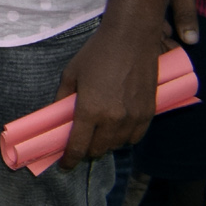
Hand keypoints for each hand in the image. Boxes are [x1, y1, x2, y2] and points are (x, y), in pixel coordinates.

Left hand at [54, 18, 171, 167]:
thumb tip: (56, 117)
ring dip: (106, 145)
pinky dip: (125, 138)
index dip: (70, 160)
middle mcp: (113, 119)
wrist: (131, 40)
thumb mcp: (71, 74)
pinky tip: (117, 130)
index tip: (65, 165)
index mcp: (90, 111)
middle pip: (99, 149)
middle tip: (80, 146)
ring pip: (118, 145)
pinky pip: (136, 137)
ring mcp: (134, 118)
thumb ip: (63, 98)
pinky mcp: (149, 113)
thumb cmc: (96, 53)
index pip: (79, 146)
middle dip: (87, 151)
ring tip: (97, 136)